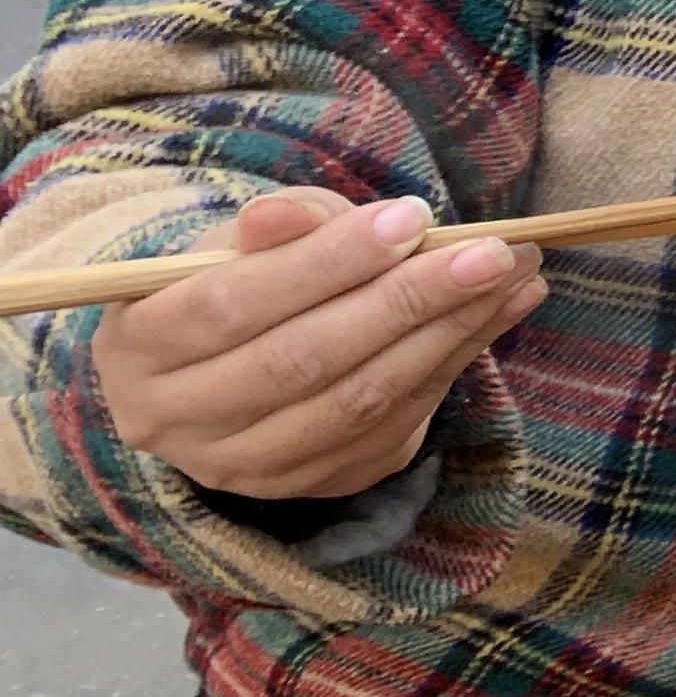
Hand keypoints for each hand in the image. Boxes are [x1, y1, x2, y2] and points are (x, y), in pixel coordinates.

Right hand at [93, 189, 544, 500]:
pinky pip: (396, 423)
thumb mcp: (231, 243)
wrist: (216, 370)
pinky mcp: (316, 482)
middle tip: (492, 252)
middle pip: (304, 360)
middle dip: (409, 300)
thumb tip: (301, 213)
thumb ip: (276, 225)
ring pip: (359, 400)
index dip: (323, 263)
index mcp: (138, 347)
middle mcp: (180, 420)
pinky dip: (456, 364)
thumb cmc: (228, 286)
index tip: (409, 218)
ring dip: (451, 334)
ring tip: (515, 277)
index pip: (229, 305)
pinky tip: (499, 313)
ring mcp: (249, 465)